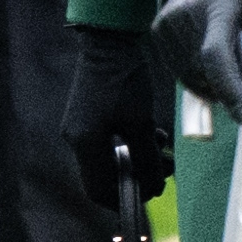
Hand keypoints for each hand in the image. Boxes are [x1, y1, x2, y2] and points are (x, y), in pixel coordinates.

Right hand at [60, 26, 172, 209]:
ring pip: (111, 157)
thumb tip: (153, 185)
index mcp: (84, 144)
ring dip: (139, 159)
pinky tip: (155, 135)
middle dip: (137, 177)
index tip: (150, 196)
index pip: (98, 189)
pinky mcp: (89, 115)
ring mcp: (80, 126)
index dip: (124, 199)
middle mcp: (77, 139)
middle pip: (105, 174)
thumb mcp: (141, 122)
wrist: (109, 42)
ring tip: (164, 152)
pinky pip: (110, 142)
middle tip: (165, 173)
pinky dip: (132, 144)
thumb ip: (146, 157)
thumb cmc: (125, 81)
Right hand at [151, 0, 241, 120]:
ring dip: (211, 84)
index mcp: (217, 3)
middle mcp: (185, 14)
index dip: (230, 89)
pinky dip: (198, 73)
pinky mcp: (157, 29)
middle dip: (226, 89)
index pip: (216, 56)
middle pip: (202, 71)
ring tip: (232, 67)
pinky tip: (213, 60)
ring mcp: (167, 22)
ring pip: (188, 74)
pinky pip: (178, 67)